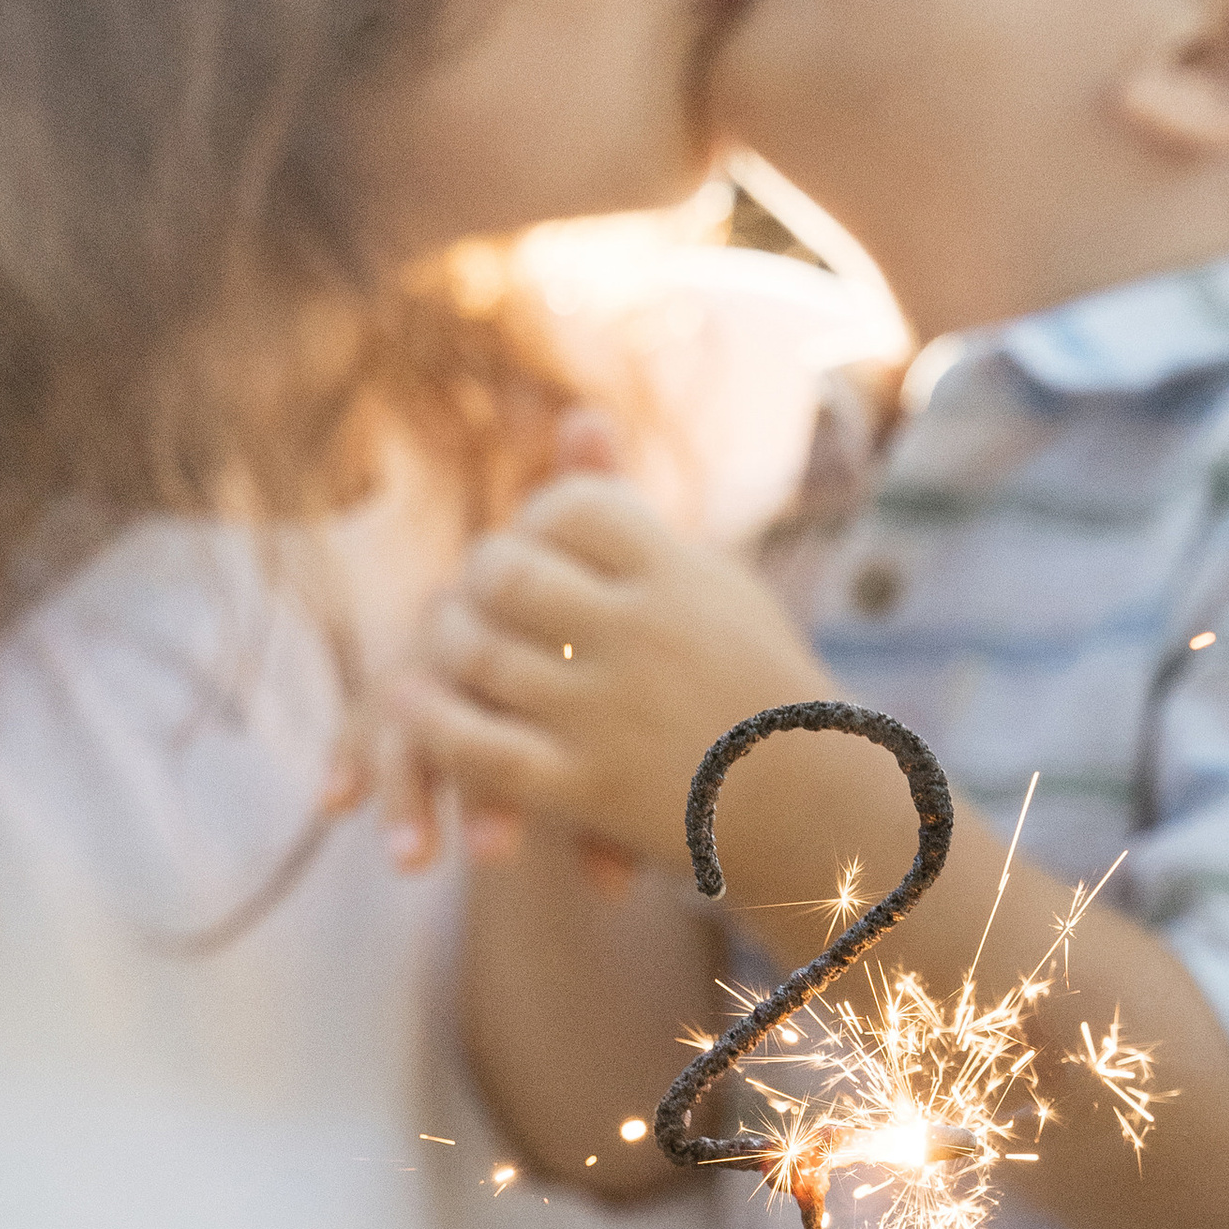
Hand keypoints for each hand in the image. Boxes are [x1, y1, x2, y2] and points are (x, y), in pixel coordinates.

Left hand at [385, 479, 818, 879]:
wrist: (816, 812)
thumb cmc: (755, 686)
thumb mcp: (711, 584)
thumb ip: (632, 514)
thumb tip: (575, 416)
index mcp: (678, 574)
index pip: (568, 506)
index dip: (535, 519)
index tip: (536, 543)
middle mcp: (642, 634)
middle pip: (507, 572)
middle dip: (479, 579)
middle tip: (478, 594)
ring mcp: (611, 714)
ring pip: (481, 655)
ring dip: (447, 645)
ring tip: (447, 643)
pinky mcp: (587, 789)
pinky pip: (479, 747)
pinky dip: (433, 723)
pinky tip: (412, 703)